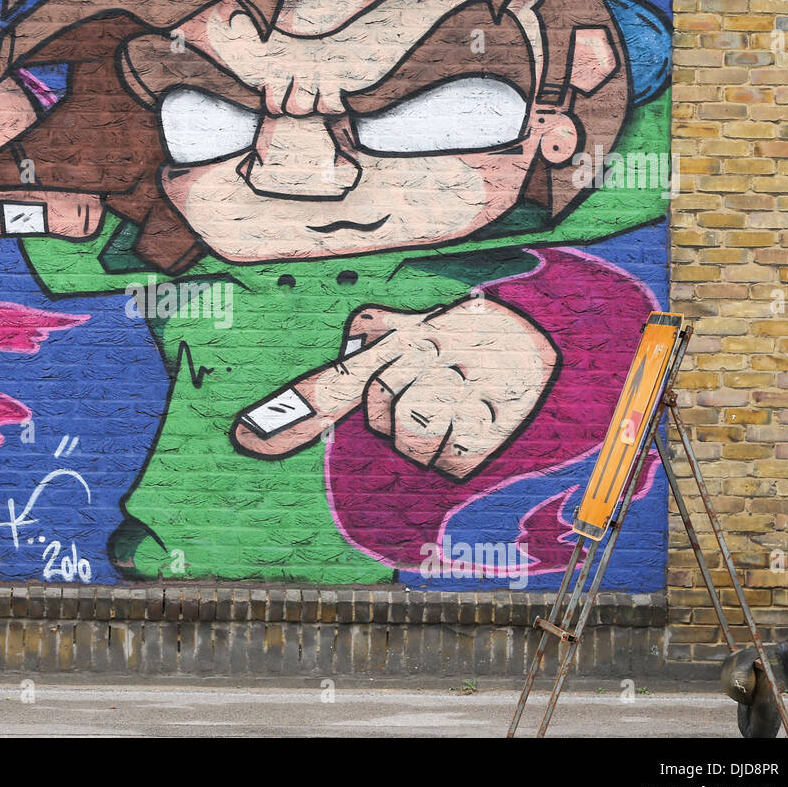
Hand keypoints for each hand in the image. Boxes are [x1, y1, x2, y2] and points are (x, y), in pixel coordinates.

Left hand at [232, 298, 557, 478]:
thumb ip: (350, 365)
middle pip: (386, 418)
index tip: (244, 437)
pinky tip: (475, 424)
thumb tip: (288, 395)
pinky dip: (461, 454)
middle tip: (430, 395)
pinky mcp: (505, 407)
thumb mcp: (406, 335)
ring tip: (451, 412)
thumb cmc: (458, 339)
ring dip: (430, 441)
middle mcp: (434, 347)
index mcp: (399, 334)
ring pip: (419, 440)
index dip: (292, 412)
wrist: (542, 329)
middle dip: (399, 422)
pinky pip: (458, 457)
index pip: (341, 379)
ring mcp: (470, 376)